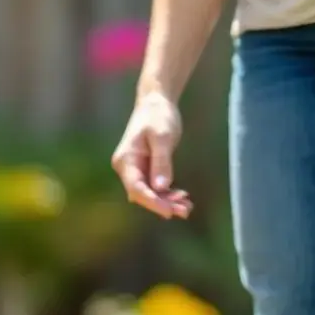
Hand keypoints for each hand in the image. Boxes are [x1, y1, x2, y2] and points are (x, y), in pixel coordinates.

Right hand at [111, 91, 192, 218]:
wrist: (155, 103)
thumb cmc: (157, 116)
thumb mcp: (162, 137)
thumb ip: (161, 162)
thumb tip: (161, 187)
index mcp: (126, 160)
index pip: (136, 187)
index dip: (152, 201)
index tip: (170, 211)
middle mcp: (127, 168)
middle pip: (142, 194)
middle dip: (162, 204)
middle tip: (185, 211)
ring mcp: (135, 170)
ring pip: (149, 193)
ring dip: (167, 201)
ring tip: (187, 207)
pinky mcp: (145, 169)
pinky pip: (154, 186)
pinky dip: (167, 194)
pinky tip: (182, 197)